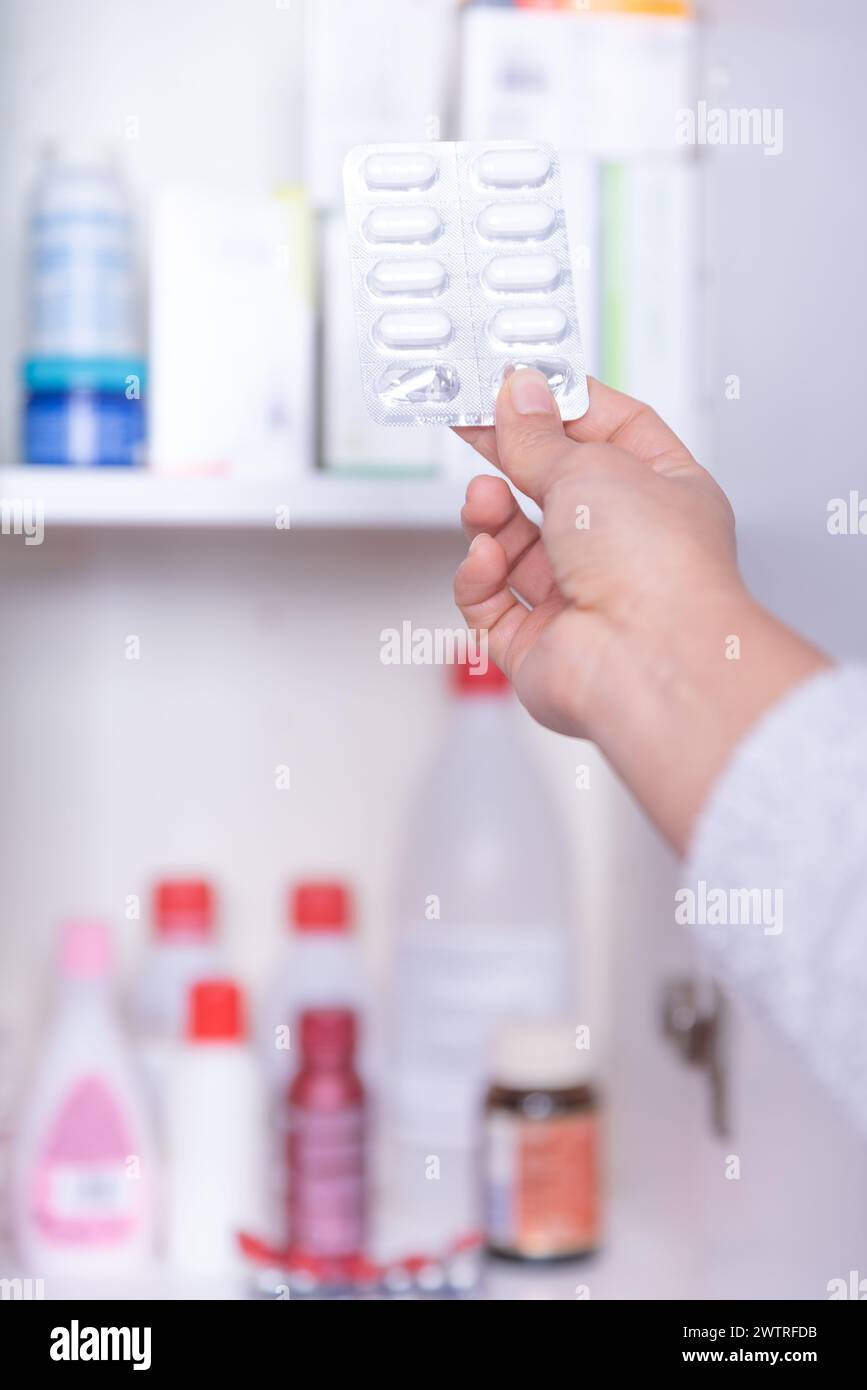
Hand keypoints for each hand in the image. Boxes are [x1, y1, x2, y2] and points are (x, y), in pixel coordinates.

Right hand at [454, 369, 828, 851]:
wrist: (649, 662)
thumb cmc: (656, 567)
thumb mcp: (589, 466)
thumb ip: (538, 433)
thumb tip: (516, 395)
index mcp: (666, 494)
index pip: (613, 430)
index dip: (563, 402)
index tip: (518, 378)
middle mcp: (628, 548)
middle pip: (553, 487)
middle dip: (509, 454)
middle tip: (464, 418)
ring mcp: (583, 598)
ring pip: (514, 545)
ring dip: (490, 516)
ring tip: (484, 499)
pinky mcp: (540, 645)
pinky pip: (492, 601)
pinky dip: (480, 576)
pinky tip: (486, 559)